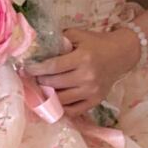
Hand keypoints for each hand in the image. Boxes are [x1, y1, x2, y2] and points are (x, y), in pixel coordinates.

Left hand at [24, 27, 140, 118]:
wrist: (122, 54)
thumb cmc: (97, 43)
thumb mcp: (79, 35)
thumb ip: (60, 40)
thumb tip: (37, 47)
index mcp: (82, 58)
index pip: (53, 66)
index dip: (36, 69)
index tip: (26, 68)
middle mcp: (87, 77)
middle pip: (55, 83)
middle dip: (40, 81)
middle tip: (32, 77)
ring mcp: (92, 91)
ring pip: (62, 100)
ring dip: (48, 95)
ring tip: (42, 88)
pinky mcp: (95, 101)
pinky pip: (73, 111)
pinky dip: (62, 107)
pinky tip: (54, 100)